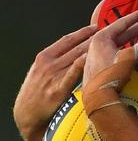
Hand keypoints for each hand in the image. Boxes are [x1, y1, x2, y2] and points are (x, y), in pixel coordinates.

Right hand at [14, 25, 96, 140]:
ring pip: (77, 58)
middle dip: (92, 39)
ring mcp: (54, 76)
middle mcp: (49, 63)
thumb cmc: (37, 91)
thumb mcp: (41, 70)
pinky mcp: (58, 89)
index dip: (82, 32)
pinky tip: (92, 58)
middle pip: (75, 47)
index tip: (95, 27)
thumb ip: (56, 60)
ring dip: (92, 50)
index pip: (67, 40)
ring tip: (107, 43)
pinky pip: (72, 74)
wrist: (26, 113)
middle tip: (107, 32)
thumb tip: (75, 51)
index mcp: (44, 56)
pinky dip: (81, 65)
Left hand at [83, 8, 137, 85]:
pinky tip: (134, 47)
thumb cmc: (109, 76)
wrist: (97, 96)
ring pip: (119, 41)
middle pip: (122, 31)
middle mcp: (98, 43)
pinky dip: (127, 46)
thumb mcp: (129, 58)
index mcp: (102, 38)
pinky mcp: (100, 62)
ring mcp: (98, 53)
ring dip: (133, 37)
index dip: (136, 17)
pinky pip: (117, 49)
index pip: (122, 23)